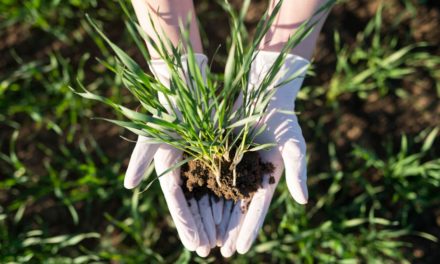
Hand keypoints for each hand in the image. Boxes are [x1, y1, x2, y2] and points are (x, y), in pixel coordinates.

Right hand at [124, 54, 220, 255]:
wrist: (185, 85)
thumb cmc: (167, 107)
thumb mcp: (152, 133)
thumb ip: (140, 160)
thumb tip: (127, 186)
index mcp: (168, 169)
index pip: (177, 204)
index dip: (185, 225)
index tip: (194, 246)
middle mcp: (184, 170)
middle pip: (194, 206)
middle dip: (201, 228)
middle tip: (209, 252)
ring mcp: (201, 163)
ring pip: (209, 197)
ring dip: (214, 219)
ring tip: (221, 240)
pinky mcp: (216, 154)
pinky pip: (224, 180)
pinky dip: (228, 197)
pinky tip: (236, 212)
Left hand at [219, 51, 309, 255]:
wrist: (264, 92)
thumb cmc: (283, 118)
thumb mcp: (294, 145)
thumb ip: (298, 172)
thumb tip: (303, 201)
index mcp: (268, 179)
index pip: (257, 209)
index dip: (249, 229)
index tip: (241, 250)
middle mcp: (248, 176)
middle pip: (236, 209)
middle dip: (230, 231)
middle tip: (220, 253)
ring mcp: (232, 166)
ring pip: (220, 197)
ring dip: (214, 217)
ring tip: (206, 238)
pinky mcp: (218, 152)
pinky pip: (208, 175)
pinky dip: (202, 192)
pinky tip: (192, 206)